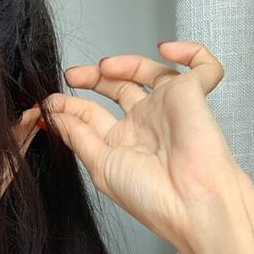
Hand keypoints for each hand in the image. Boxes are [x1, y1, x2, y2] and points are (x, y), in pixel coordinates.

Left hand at [44, 41, 253, 253]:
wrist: (189, 203)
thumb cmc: (151, 197)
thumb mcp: (100, 166)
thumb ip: (77, 137)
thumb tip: (55, 117)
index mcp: (122, 143)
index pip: (92, 114)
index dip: (70, 105)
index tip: (50, 102)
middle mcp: (145, 123)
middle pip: (117, 87)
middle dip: (93, 78)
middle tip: (73, 75)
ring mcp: (169, 107)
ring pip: (149, 71)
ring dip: (125, 62)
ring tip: (105, 67)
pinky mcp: (194, 94)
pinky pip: (203, 66)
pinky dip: (191, 51)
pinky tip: (167, 50)